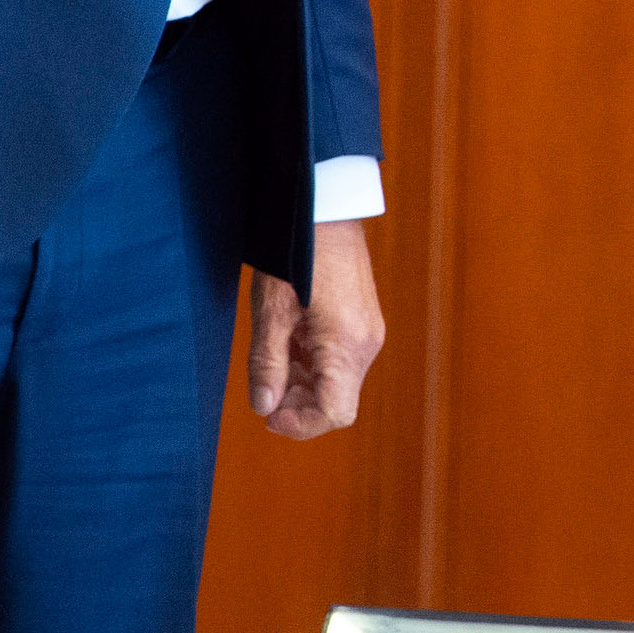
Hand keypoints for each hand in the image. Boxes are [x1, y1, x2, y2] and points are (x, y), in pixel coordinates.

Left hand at [249, 219, 385, 439]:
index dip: (299, 425)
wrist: (325, 208)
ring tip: (274, 355)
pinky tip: (292, 340)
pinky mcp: (364, 321)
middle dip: (298, 405)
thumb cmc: (295, 255)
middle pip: (337, 401)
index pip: (334, 414)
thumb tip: (265, 407)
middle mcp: (367, 344)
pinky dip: (315, 364)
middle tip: (264, 387)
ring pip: (339, 382)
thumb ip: (268, 364)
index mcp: (347, 345)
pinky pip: (342, 360)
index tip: (268, 416)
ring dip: (304, 383)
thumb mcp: (271, 312)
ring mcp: (369, 332)